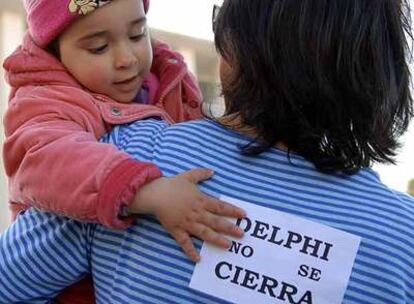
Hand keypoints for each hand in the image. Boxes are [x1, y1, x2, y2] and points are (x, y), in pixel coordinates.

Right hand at [131, 168, 245, 261]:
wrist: (155, 194)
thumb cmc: (172, 185)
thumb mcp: (188, 176)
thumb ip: (201, 174)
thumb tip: (212, 171)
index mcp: (201, 200)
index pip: (220, 206)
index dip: (232, 210)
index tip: (243, 215)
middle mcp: (196, 213)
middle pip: (216, 221)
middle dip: (229, 228)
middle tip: (241, 234)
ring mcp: (187, 223)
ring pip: (204, 232)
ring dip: (216, 239)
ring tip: (227, 245)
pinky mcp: (177, 230)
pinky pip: (184, 242)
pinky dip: (190, 251)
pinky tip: (198, 258)